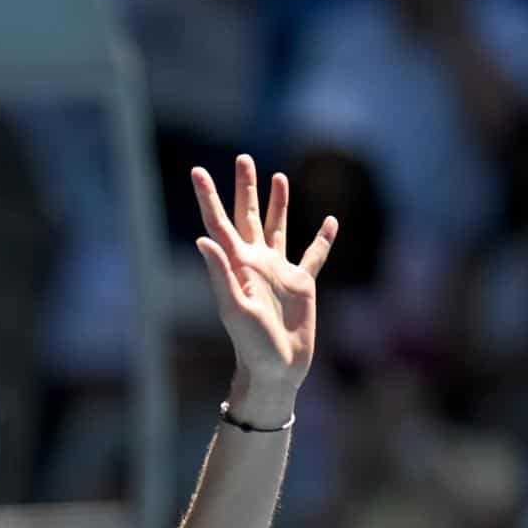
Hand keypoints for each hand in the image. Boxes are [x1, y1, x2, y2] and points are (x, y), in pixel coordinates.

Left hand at [192, 155, 336, 424]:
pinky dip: (322, 238)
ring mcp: (279, 271)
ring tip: (278, 177)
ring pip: (278, 227)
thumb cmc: (251, 343)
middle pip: (249, 216)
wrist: (277, 368)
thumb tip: (204, 238)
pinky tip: (330, 222)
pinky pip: (314, 255)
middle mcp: (256, 262)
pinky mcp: (302, 284)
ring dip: (278, 202)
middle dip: (246, 188)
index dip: (208, 197)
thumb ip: (220, 273)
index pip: (219, 223)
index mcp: (237, 264)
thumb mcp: (234, 308)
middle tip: (243, 158)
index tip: (197, 171)